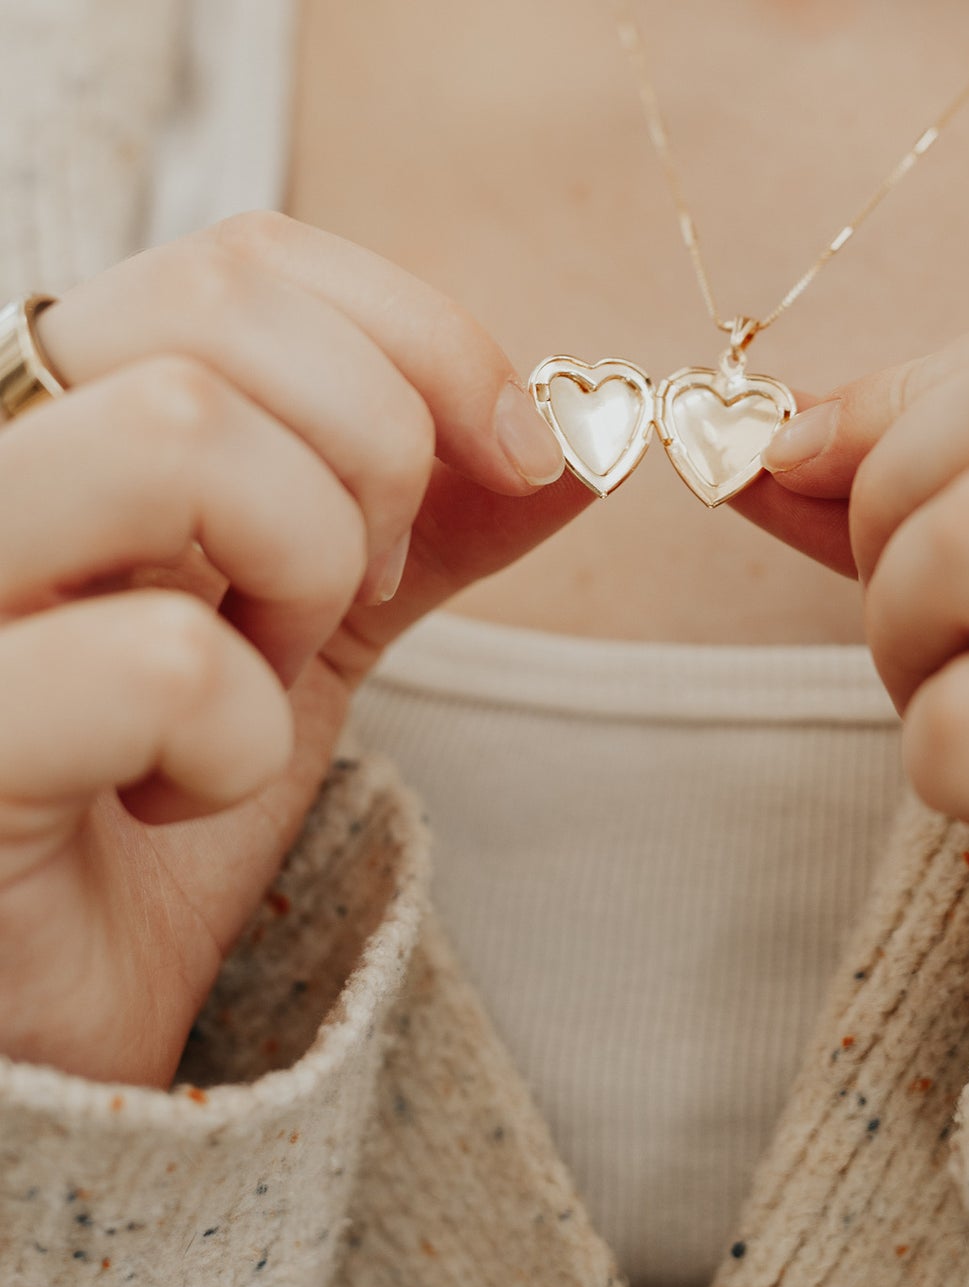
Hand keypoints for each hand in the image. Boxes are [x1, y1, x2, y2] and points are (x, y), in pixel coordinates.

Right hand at [0, 212, 590, 1086]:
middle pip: (215, 308)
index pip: (244, 259)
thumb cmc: (153, 806)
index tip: (518, 456)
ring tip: (264, 677)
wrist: (43, 1028)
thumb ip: (432, 522)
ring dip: (300, 569)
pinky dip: (238, 740)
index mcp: (59, 409)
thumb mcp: (313, 631)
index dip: (419, 334)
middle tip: (357, 594)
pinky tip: (180, 796)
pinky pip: (156, 662)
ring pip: (177, 432)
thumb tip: (594, 437)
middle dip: (370, 453)